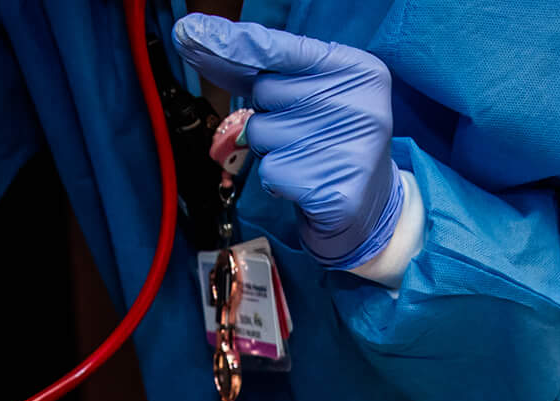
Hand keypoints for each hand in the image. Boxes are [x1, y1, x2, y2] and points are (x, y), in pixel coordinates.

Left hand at [173, 15, 401, 268]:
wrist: (368, 208)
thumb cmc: (329, 141)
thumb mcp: (311, 94)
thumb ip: (265, 70)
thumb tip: (199, 40)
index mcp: (357, 69)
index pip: (281, 48)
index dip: (235, 43)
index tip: (191, 32)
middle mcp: (358, 102)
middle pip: (265, 92)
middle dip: (268, 113)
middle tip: (302, 132)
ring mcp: (349, 146)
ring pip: (260, 134)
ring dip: (271, 150)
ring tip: (305, 158)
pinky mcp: (333, 188)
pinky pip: (270, 172)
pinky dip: (278, 181)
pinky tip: (306, 183)